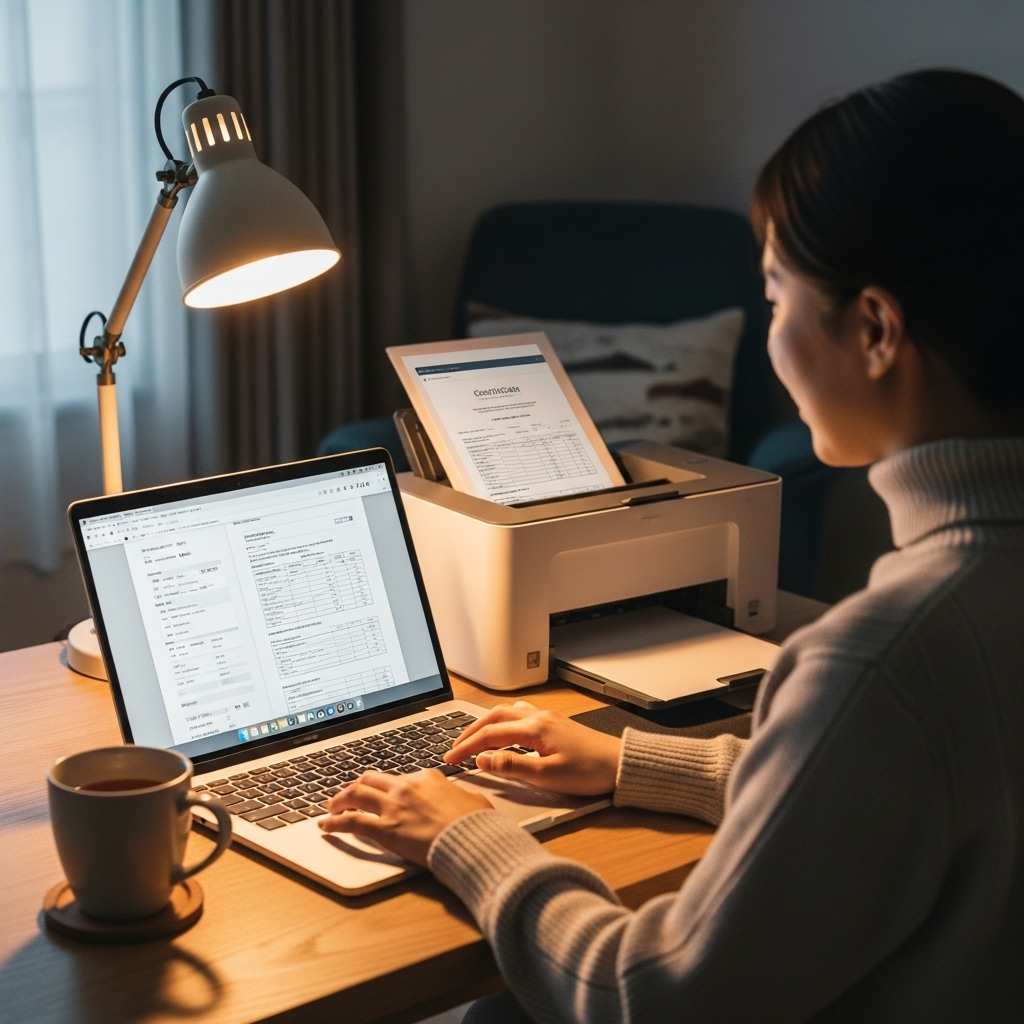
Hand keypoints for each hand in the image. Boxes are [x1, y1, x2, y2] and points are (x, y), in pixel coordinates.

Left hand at [319, 769, 491, 865]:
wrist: (472, 839)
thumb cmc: (476, 823)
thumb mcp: (472, 800)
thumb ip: (459, 797)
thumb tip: (464, 800)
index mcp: (427, 777)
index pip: (398, 778)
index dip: (386, 786)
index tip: (380, 793)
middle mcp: (406, 787)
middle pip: (371, 780)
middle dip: (356, 786)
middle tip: (348, 795)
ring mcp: (394, 806)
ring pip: (355, 794)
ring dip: (339, 799)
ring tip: (331, 807)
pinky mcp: (385, 829)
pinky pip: (351, 821)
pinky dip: (334, 822)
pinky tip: (326, 825)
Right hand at [445, 701, 620, 795]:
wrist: (621, 764)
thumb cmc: (589, 771)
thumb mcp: (547, 776)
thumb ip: (512, 766)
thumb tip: (483, 759)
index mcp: (534, 728)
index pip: (489, 734)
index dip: (466, 747)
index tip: (450, 759)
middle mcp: (538, 717)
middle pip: (494, 717)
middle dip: (470, 731)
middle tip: (454, 747)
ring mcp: (547, 718)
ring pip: (506, 713)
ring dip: (486, 724)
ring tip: (473, 738)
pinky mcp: (555, 724)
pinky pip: (520, 716)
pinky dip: (503, 722)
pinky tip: (504, 733)